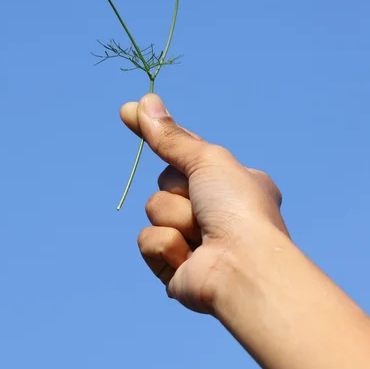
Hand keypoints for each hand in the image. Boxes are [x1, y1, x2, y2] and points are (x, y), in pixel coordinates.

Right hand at [120, 93, 288, 314]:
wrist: (242, 266)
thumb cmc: (237, 208)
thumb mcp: (206, 160)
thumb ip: (170, 137)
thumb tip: (143, 101)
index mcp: (230, 182)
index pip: (183, 152)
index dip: (158, 134)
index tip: (127, 111)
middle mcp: (213, 210)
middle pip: (165, 182)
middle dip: (178, 189)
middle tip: (205, 203)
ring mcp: (192, 239)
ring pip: (154, 210)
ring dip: (176, 218)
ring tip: (203, 235)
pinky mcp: (173, 266)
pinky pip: (147, 240)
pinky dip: (167, 245)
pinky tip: (191, 258)